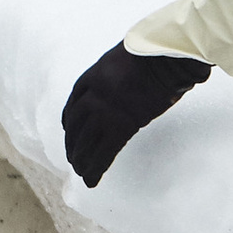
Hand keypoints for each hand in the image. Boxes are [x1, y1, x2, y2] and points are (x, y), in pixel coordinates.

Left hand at [62, 44, 208, 187]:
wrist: (164, 57)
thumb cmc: (155, 52)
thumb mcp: (127, 57)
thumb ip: (123, 70)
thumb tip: (135, 77)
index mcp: (93, 76)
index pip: (74, 103)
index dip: (70, 121)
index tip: (68, 131)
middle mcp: (93, 96)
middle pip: (75, 125)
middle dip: (73, 144)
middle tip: (72, 158)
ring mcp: (105, 112)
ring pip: (86, 142)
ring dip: (81, 160)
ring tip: (80, 173)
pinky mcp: (120, 127)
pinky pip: (104, 153)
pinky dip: (96, 169)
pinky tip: (92, 180)